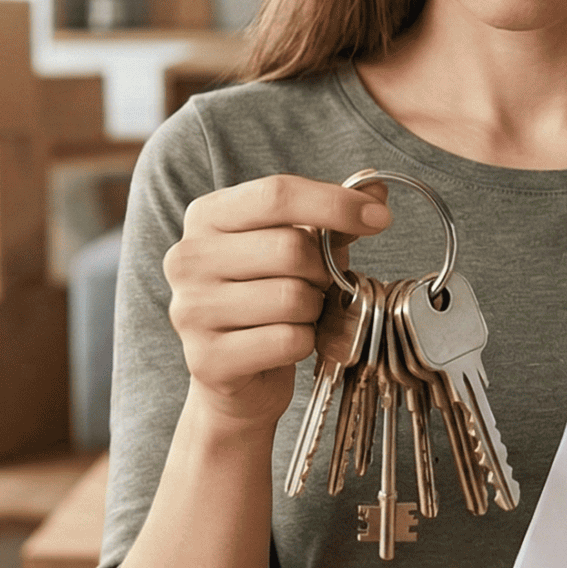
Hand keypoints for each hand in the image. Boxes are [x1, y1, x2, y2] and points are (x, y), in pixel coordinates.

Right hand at [162, 175, 390, 429]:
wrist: (237, 376)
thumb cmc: (268, 298)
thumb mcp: (299, 249)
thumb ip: (332, 219)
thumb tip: (376, 192)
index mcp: (206, 216)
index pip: (277, 194)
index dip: (335, 203)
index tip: (379, 218)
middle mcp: (187, 257)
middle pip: (290, 247)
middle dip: (323, 270)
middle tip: (320, 286)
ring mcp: (191, 309)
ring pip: (292, 297)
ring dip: (314, 310)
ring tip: (299, 315)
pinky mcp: (207, 359)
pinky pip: (287, 340)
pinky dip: (304, 343)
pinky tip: (287, 344)